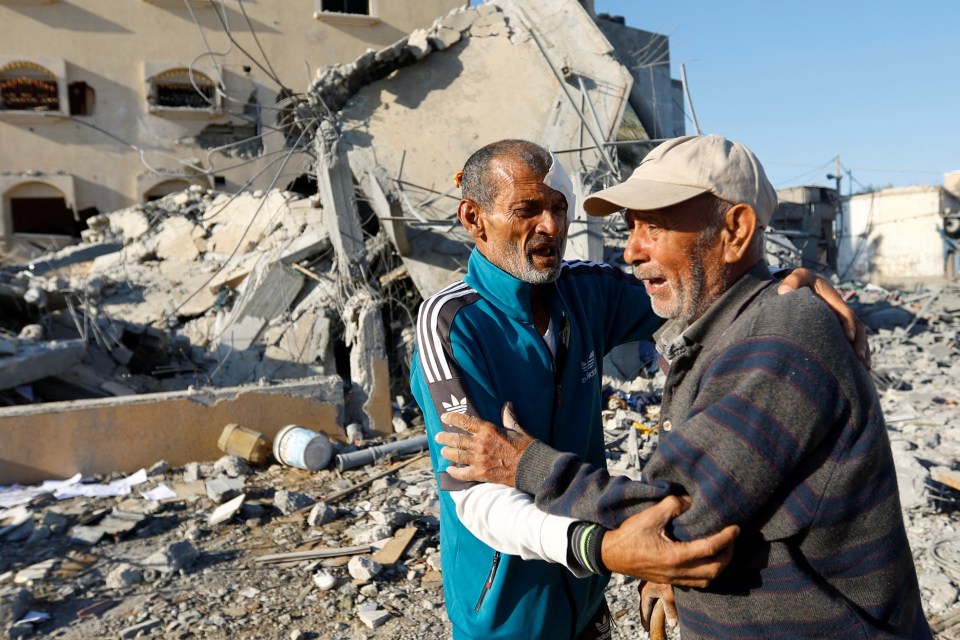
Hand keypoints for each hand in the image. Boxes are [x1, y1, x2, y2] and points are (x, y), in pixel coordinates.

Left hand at [436, 402, 533, 486]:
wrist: (532, 467)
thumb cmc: (526, 447)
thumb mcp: (517, 429)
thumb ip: (509, 417)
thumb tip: (507, 405)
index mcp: (488, 430)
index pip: (465, 421)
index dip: (452, 418)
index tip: (444, 417)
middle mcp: (480, 444)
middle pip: (456, 439)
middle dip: (444, 438)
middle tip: (438, 437)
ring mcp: (479, 460)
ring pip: (456, 455)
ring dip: (447, 453)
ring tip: (443, 452)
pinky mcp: (481, 474)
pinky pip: (462, 473)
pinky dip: (454, 472)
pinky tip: (450, 470)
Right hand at [600, 495, 737, 586]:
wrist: (611, 555)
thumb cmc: (629, 535)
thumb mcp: (650, 515)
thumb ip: (672, 505)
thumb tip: (690, 500)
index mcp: (675, 556)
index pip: (710, 548)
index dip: (726, 538)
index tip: (735, 528)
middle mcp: (678, 571)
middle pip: (714, 569)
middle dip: (728, 555)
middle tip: (733, 539)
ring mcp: (673, 579)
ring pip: (707, 580)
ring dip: (720, 567)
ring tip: (724, 551)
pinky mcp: (669, 580)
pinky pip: (696, 583)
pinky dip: (708, 573)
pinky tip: (707, 561)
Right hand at [639, 582, 676, 632]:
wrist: (665, 559)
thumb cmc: (665, 578)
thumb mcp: (668, 595)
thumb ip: (669, 610)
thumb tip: (673, 625)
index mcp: (644, 594)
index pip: (644, 611)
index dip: (646, 621)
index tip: (647, 629)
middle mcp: (643, 589)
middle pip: (644, 605)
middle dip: (647, 614)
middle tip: (650, 624)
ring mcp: (646, 583)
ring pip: (648, 598)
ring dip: (651, 606)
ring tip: (654, 613)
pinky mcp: (651, 580)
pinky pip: (651, 592)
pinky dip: (654, 599)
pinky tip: (658, 600)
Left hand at [778, 268, 870, 368]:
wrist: (808, 281)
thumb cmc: (801, 281)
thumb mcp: (797, 277)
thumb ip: (792, 282)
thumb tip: (784, 292)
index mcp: (834, 301)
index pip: (846, 314)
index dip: (848, 325)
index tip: (849, 339)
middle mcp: (842, 311)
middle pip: (858, 327)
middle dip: (861, 342)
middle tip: (860, 359)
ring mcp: (841, 319)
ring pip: (858, 335)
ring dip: (863, 350)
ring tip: (865, 369)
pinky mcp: (838, 326)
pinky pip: (851, 339)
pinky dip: (855, 351)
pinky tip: (856, 368)